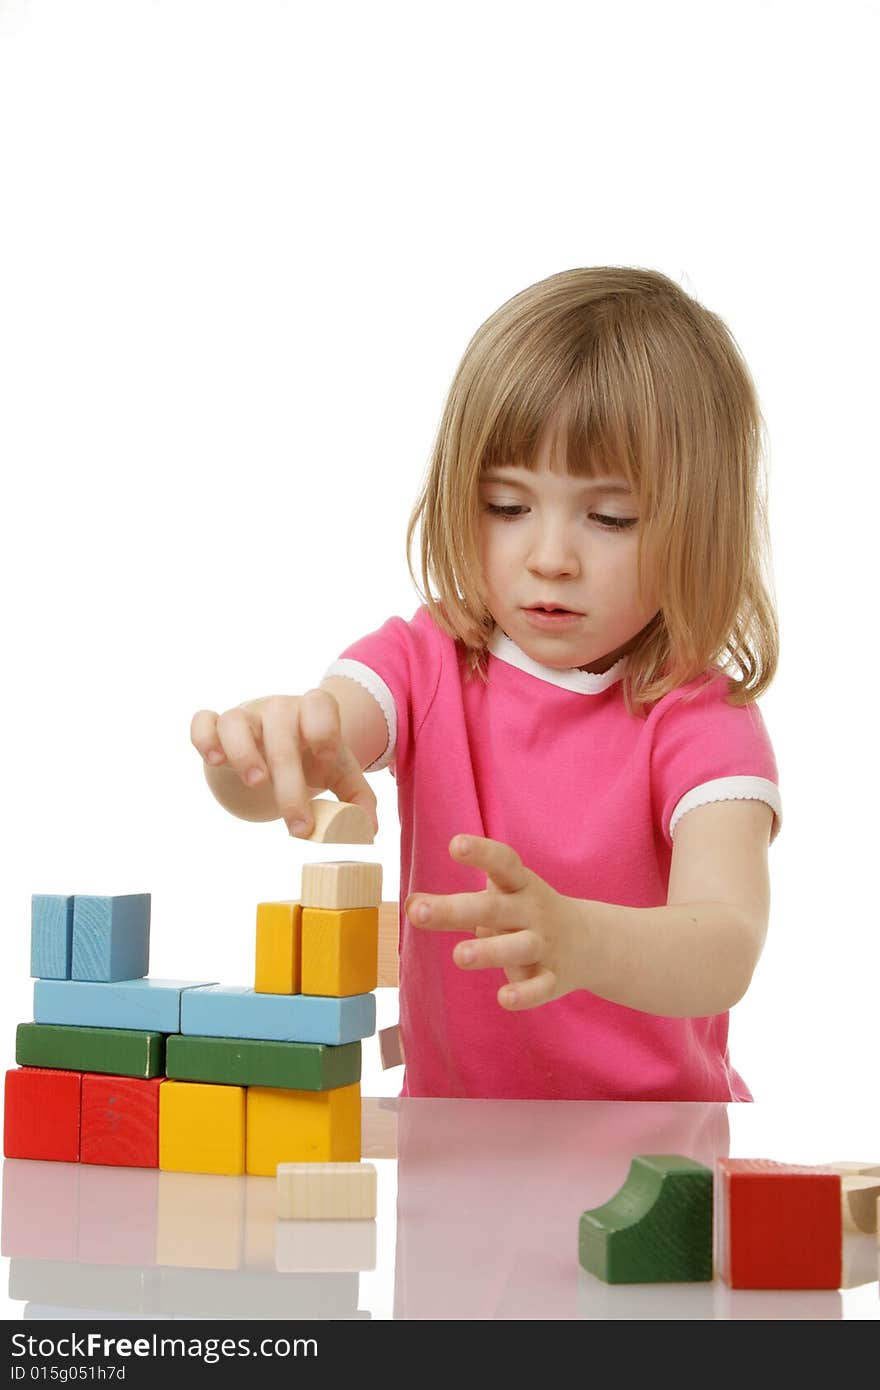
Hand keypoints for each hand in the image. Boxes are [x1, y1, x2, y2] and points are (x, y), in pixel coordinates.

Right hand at [190, 691, 377, 837]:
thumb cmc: (312, 759)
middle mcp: (279, 709)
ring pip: (235, 721)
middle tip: (297, 826)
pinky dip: (204, 738)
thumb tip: (368, 830)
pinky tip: (215, 762)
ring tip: (255, 784)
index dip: (324, 731)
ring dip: (243, 752)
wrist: (279, 747)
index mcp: (313, 712)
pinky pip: (203, 721)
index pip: (320, 705)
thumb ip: (358, 798)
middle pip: (280, 734)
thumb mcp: (339, 773)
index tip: (326, 764)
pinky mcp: (218, 725)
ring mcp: (246, 714)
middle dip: (289, 782)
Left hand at [404, 835, 583, 1010]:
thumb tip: (410, 904)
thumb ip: (455, 906)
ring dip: (489, 951)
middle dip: (456, 909)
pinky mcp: (553, 978)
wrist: (589, 942)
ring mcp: (545, 944)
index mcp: (519, 885)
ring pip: (519, 947)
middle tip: (416, 911)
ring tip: (458, 956)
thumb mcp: (498, 899)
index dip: (481, 853)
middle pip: (495, 907)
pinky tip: (504, 998)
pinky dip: (525, 994)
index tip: (454, 844)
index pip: (503, 863)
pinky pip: (541, 987)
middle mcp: (532, 911)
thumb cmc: (525, 914)